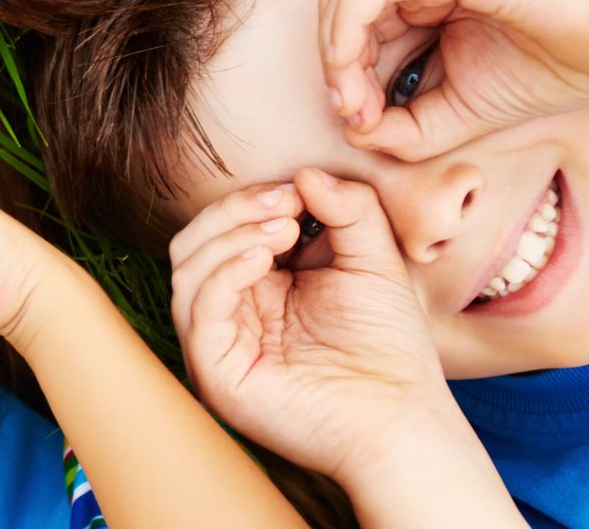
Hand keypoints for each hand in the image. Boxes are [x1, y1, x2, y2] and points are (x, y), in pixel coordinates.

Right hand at [170, 171, 459, 483]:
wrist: (401, 417)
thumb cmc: (389, 347)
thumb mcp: (373, 259)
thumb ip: (348, 210)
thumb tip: (306, 171)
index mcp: (258, 288)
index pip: (226, 229)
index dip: (252, 199)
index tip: (298, 188)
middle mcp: (230, 314)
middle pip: (194, 242)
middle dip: (234, 210)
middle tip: (285, 203)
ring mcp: (220, 344)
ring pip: (187, 269)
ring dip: (229, 235)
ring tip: (282, 229)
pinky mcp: (217, 371)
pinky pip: (198, 310)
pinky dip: (223, 273)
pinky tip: (262, 258)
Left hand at [320, 0, 588, 160]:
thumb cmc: (557, 66)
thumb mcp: (465, 110)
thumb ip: (409, 126)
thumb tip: (355, 134)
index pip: (359, 29)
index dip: (347, 79)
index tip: (360, 127)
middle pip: (345, 10)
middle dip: (338, 70)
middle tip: (353, 118)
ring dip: (339, 55)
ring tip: (355, 105)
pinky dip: (348, 27)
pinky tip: (350, 68)